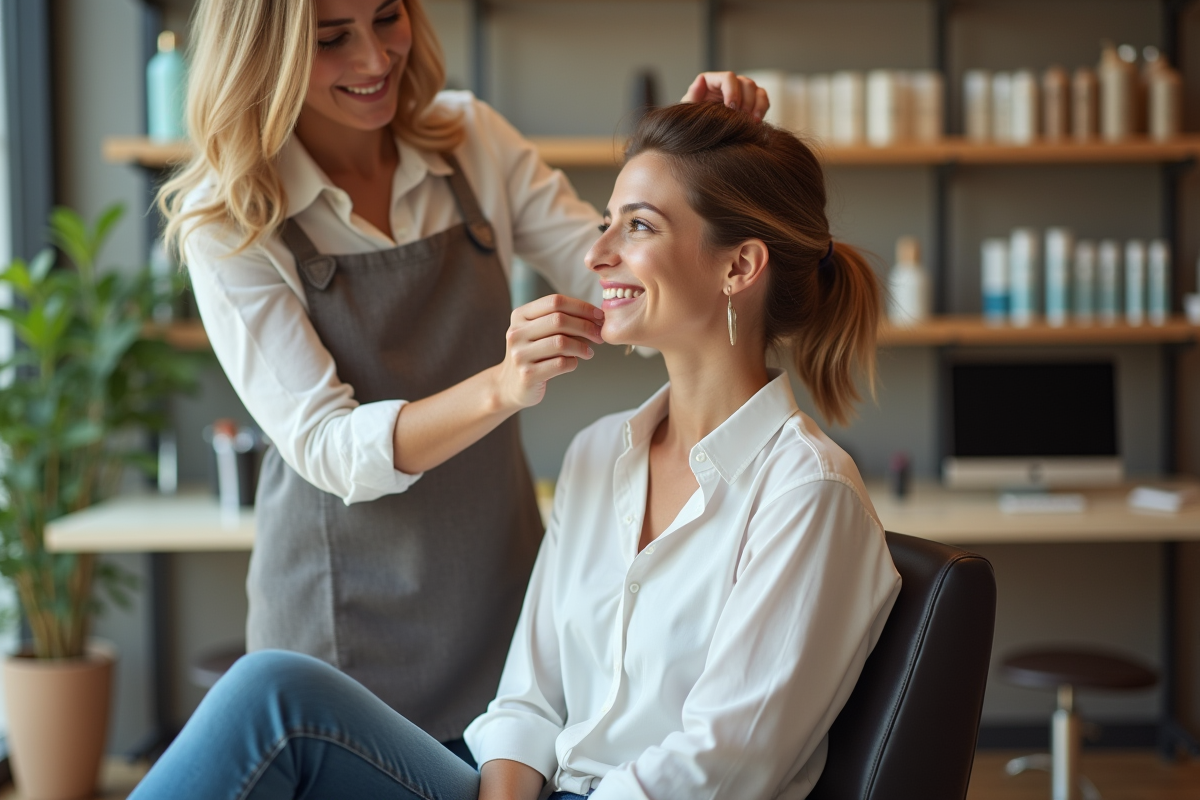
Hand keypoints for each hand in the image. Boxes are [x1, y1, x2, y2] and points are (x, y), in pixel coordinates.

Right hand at [494, 294, 603, 410]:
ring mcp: (520, 354)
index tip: (599, 316)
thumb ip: (561, 320)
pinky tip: (574, 362)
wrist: (511, 385)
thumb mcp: (539, 332)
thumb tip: (596, 317)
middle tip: (599, 335)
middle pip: (559, 320)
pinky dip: (573, 362)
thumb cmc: (534, 354)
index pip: (555, 301)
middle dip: (586, 326)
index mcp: (520, 316)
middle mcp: (516, 333)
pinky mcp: (527, 375)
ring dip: (582, 346)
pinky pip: (560, 364)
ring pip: (561, 342)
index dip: (581, 307)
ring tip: (589, 352)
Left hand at [682, 72, 769, 119]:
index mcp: (713, 82)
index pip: (728, 78)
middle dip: (746, 101)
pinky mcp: (752, 103)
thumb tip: (700, 80)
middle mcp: (729, 84)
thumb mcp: (689, 110)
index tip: (731, 108)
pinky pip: (764, 100)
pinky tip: (756, 122)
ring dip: (755, 106)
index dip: (732, 91)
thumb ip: (692, 96)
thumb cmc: (692, 121)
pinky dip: (762, 110)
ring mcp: (742, 92)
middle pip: (746, 83)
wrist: (700, 135)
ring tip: (749, 122)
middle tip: (741, 118)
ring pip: (757, 90)